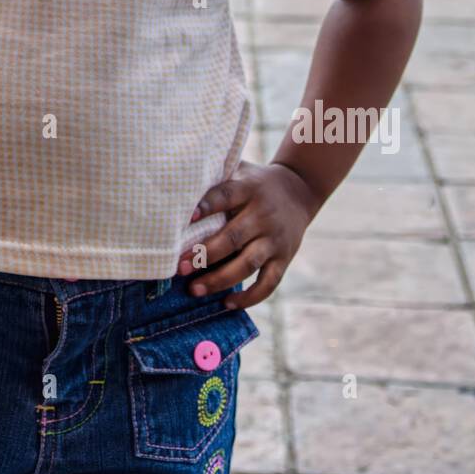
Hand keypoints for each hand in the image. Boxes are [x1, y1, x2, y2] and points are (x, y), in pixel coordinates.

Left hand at [177, 161, 319, 308]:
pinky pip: (269, 283)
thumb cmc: (254, 183)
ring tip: (194, 290)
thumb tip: (175, 184)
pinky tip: (227, 303)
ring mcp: (275, 239)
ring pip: (248, 263)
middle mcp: (263, 215)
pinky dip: (250, 297)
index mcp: (249, 189)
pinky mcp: (284, 258)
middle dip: (204, 254)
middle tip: (179, 267)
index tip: (186, 219)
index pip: (226, 197)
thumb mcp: (240, 170)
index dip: (207, 207)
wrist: (299, 190)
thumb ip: (215, 177)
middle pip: (233, 237)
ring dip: (220, 279)